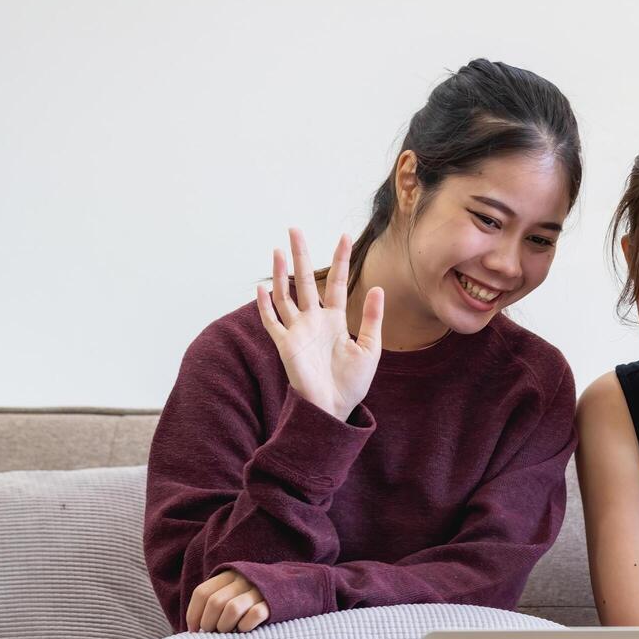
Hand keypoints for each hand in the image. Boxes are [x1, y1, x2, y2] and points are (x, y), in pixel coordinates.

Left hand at [187, 569, 269, 632]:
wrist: (292, 587)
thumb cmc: (254, 596)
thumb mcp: (234, 589)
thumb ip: (216, 599)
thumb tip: (193, 627)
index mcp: (229, 574)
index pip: (202, 593)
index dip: (193, 613)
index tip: (194, 630)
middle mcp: (243, 580)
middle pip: (215, 602)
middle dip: (208, 623)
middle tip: (212, 632)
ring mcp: (259, 591)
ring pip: (232, 609)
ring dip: (225, 626)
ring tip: (228, 631)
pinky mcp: (272, 603)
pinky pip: (254, 616)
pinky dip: (245, 626)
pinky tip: (245, 629)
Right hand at [255, 228, 383, 420]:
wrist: (335, 408)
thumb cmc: (352, 383)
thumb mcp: (369, 348)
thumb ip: (371, 318)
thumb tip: (377, 287)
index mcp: (334, 320)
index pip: (335, 283)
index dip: (340, 260)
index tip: (344, 236)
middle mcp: (313, 321)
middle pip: (305, 281)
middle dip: (300, 255)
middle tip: (295, 229)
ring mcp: (297, 331)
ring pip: (285, 296)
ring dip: (281, 273)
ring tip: (278, 250)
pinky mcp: (285, 345)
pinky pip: (271, 322)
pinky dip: (264, 306)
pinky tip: (261, 288)